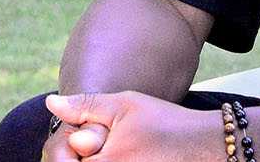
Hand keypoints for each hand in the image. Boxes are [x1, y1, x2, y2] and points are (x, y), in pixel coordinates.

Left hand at [44, 91, 224, 161]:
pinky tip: (128, 156)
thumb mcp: (124, 105)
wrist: (208, 146)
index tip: (81, 140)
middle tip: (97, 145)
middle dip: (77, 158)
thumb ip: (85, 106)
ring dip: (94, 161)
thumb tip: (51, 103)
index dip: (66, 151)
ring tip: (118, 150)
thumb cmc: (166, 123)